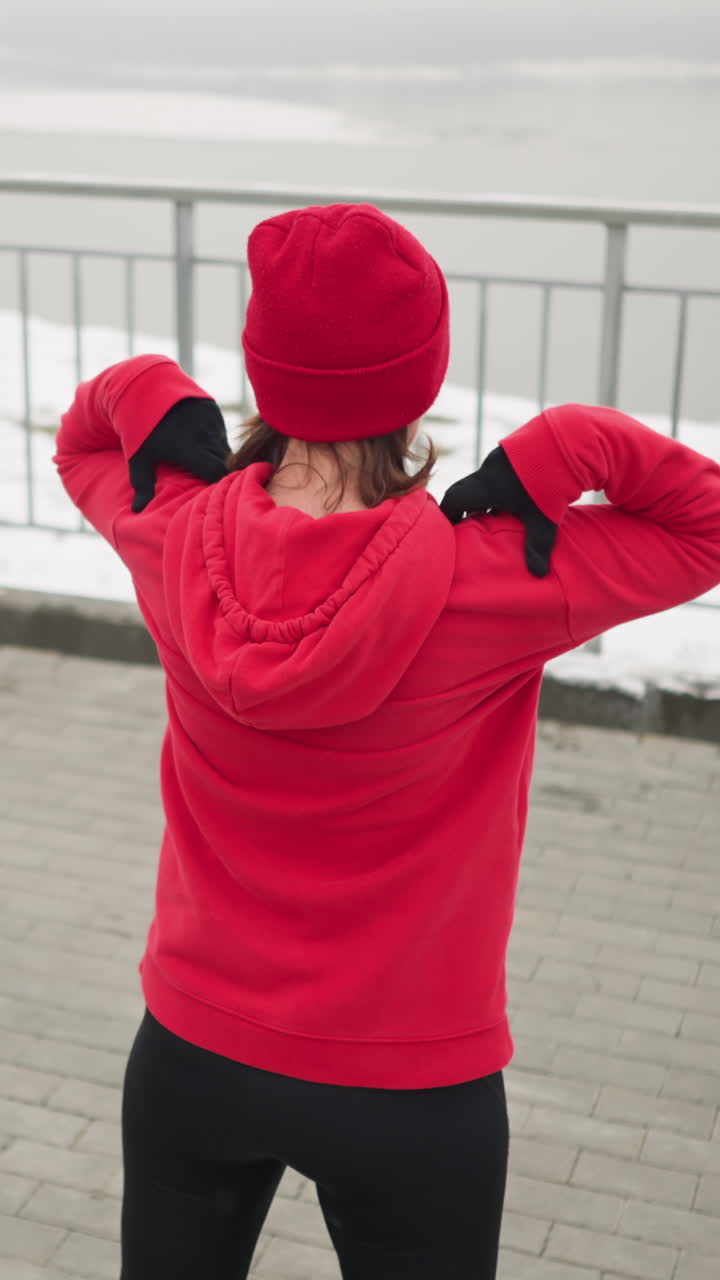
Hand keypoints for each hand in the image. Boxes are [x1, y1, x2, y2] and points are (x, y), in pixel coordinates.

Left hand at [128, 397, 230, 512]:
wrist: (144, 384)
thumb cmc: (140, 427)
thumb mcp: (138, 456)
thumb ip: (142, 483)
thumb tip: (137, 510)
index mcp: (189, 448)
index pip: (216, 473)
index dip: (219, 484)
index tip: (215, 494)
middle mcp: (205, 434)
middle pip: (223, 462)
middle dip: (220, 474)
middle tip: (212, 485)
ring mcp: (211, 420)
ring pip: (223, 447)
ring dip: (217, 457)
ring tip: (204, 465)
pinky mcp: (213, 410)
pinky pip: (220, 433)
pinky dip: (214, 442)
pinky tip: (202, 445)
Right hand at [439, 445, 557, 576]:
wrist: (567, 440)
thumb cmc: (549, 482)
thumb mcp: (543, 519)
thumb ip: (537, 547)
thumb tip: (537, 575)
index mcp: (485, 487)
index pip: (453, 500)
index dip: (447, 516)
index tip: (449, 530)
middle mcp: (488, 470)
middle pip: (464, 489)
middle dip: (463, 508)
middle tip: (467, 524)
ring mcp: (501, 457)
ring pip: (483, 480)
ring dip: (485, 495)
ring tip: (496, 512)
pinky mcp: (516, 449)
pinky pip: (500, 469)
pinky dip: (501, 484)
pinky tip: (518, 492)